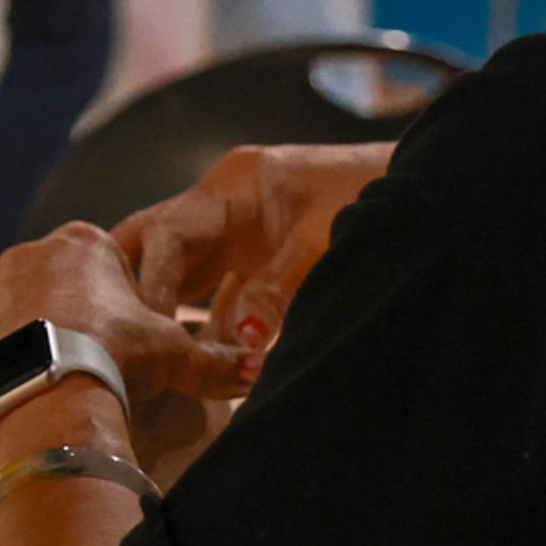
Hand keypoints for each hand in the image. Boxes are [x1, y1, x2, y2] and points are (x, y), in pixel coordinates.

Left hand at [0, 222, 250, 412]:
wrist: (48, 398)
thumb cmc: (119, 357)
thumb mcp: (177, 355)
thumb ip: (218, 360)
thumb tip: (260, 369)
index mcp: (82, 242)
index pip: (112, 262)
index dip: (131, 299)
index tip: (138, 334)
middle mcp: (28, 257)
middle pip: (66, 285)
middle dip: (85, 318)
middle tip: (106, 361)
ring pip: (29, 316)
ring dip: (48, 341)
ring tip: (73, 385)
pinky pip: (1, 351)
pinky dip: (19, 371)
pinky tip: (41, 398)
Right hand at [114, 143, 390, 353]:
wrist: (426, 190)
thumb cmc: (374, 199)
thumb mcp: (322, 245)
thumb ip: (277, 291)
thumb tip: (241, 341)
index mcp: (231, 186)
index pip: (168, 232)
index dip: (153, 279)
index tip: (145, 326)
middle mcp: (222, 204)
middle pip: (156, 243)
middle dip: (135, 284)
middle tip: (120, 333)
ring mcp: (237, 230)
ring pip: (183, 270)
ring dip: (171, 308)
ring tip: (150, 355)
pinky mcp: (256, 257)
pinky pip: (216, 291)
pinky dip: (208, 322)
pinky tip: (199, 359)